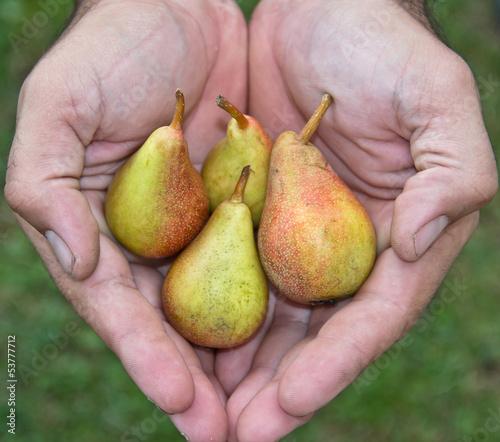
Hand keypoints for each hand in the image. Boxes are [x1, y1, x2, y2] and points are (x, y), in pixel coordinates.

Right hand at [5, 0, 246, 438]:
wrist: (178, 10)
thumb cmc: (112, 51)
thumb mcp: (58, 107)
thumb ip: (45, 186)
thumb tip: (80, 262)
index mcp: (103, 230)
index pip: (122, 308)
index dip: (145, 356)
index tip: (179, 400)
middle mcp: (154, 240)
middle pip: (174, 324)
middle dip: (198, 382)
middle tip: (227, 435)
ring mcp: (204, 226)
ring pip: (223, 306)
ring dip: (241, 362)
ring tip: (265, 413)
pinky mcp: (248, 204)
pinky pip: (264, 260)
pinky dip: (276, 303)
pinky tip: (297, 343)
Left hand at [217, 0, 497, 439]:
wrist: (321, 9)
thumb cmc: (382, 46)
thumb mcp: (437, 98)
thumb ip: (454, 174)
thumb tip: (416, 244)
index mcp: (401, 235)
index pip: (369, 318)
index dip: (333, 366)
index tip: (288, 406)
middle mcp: (349, 247)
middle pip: (316, 334)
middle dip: (280, 388)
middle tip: (237, 434)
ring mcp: (300, 233)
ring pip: (272, 316)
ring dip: (242, 366)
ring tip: (207, 411)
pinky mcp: (258, 211)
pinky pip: (235, 271)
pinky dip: (216, 311)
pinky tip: (189, 344)